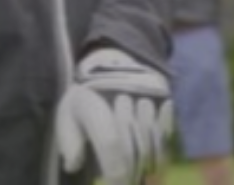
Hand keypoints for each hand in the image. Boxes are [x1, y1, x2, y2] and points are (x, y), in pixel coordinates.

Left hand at [55, 47, 173, 184]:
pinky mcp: (164, 99)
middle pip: (132, 147)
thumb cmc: (88, 95)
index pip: (110, 142)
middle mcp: (123, 97)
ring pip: (151, 143)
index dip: (114, 168)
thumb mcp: (68, 111)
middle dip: (130, 173)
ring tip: (138, 178)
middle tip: (125, 184)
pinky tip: (153, 166)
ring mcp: (147, 97)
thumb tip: (72, 165)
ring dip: (146, 167)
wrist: (116, 60)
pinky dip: (160, 154)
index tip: (115, 184)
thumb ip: (68, 139)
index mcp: (94, 102)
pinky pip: (165, 134)